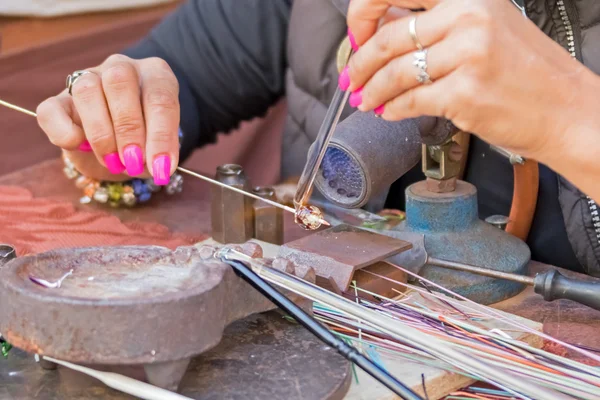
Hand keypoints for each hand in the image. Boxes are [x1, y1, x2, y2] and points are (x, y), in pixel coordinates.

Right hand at [36, 55, 179, 184]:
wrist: (119, 148)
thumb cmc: (147, 142)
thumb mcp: (160, 146)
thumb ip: (159, 153)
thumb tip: (158, 167)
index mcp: (155, 75)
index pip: (160, 97)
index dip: (162, 135)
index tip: (161, 168)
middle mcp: (122, 69)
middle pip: (120, 81)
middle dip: (129, 129)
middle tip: (133, 163)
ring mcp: (87, 79)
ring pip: (87, 89)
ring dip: (101, 132)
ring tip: (113, 162)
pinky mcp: (58, 101)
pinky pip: (51, 110)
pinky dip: (64, 131)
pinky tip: (78, 146)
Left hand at [344, 0, 593, 160]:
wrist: (564, 109)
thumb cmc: (525, 71)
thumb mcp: (485, 27)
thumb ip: (434, 25)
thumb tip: (380, 32)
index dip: (363, 14)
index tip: (356, 36)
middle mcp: (468, 17)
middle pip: (389, 38)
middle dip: (360, 63)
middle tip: (351, 79)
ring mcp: (467, 56)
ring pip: (395, 73)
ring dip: (372, 91)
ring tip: (365, 100)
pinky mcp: (464, 93)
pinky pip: (410, 101)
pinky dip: (392, 109)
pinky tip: (389, 112)